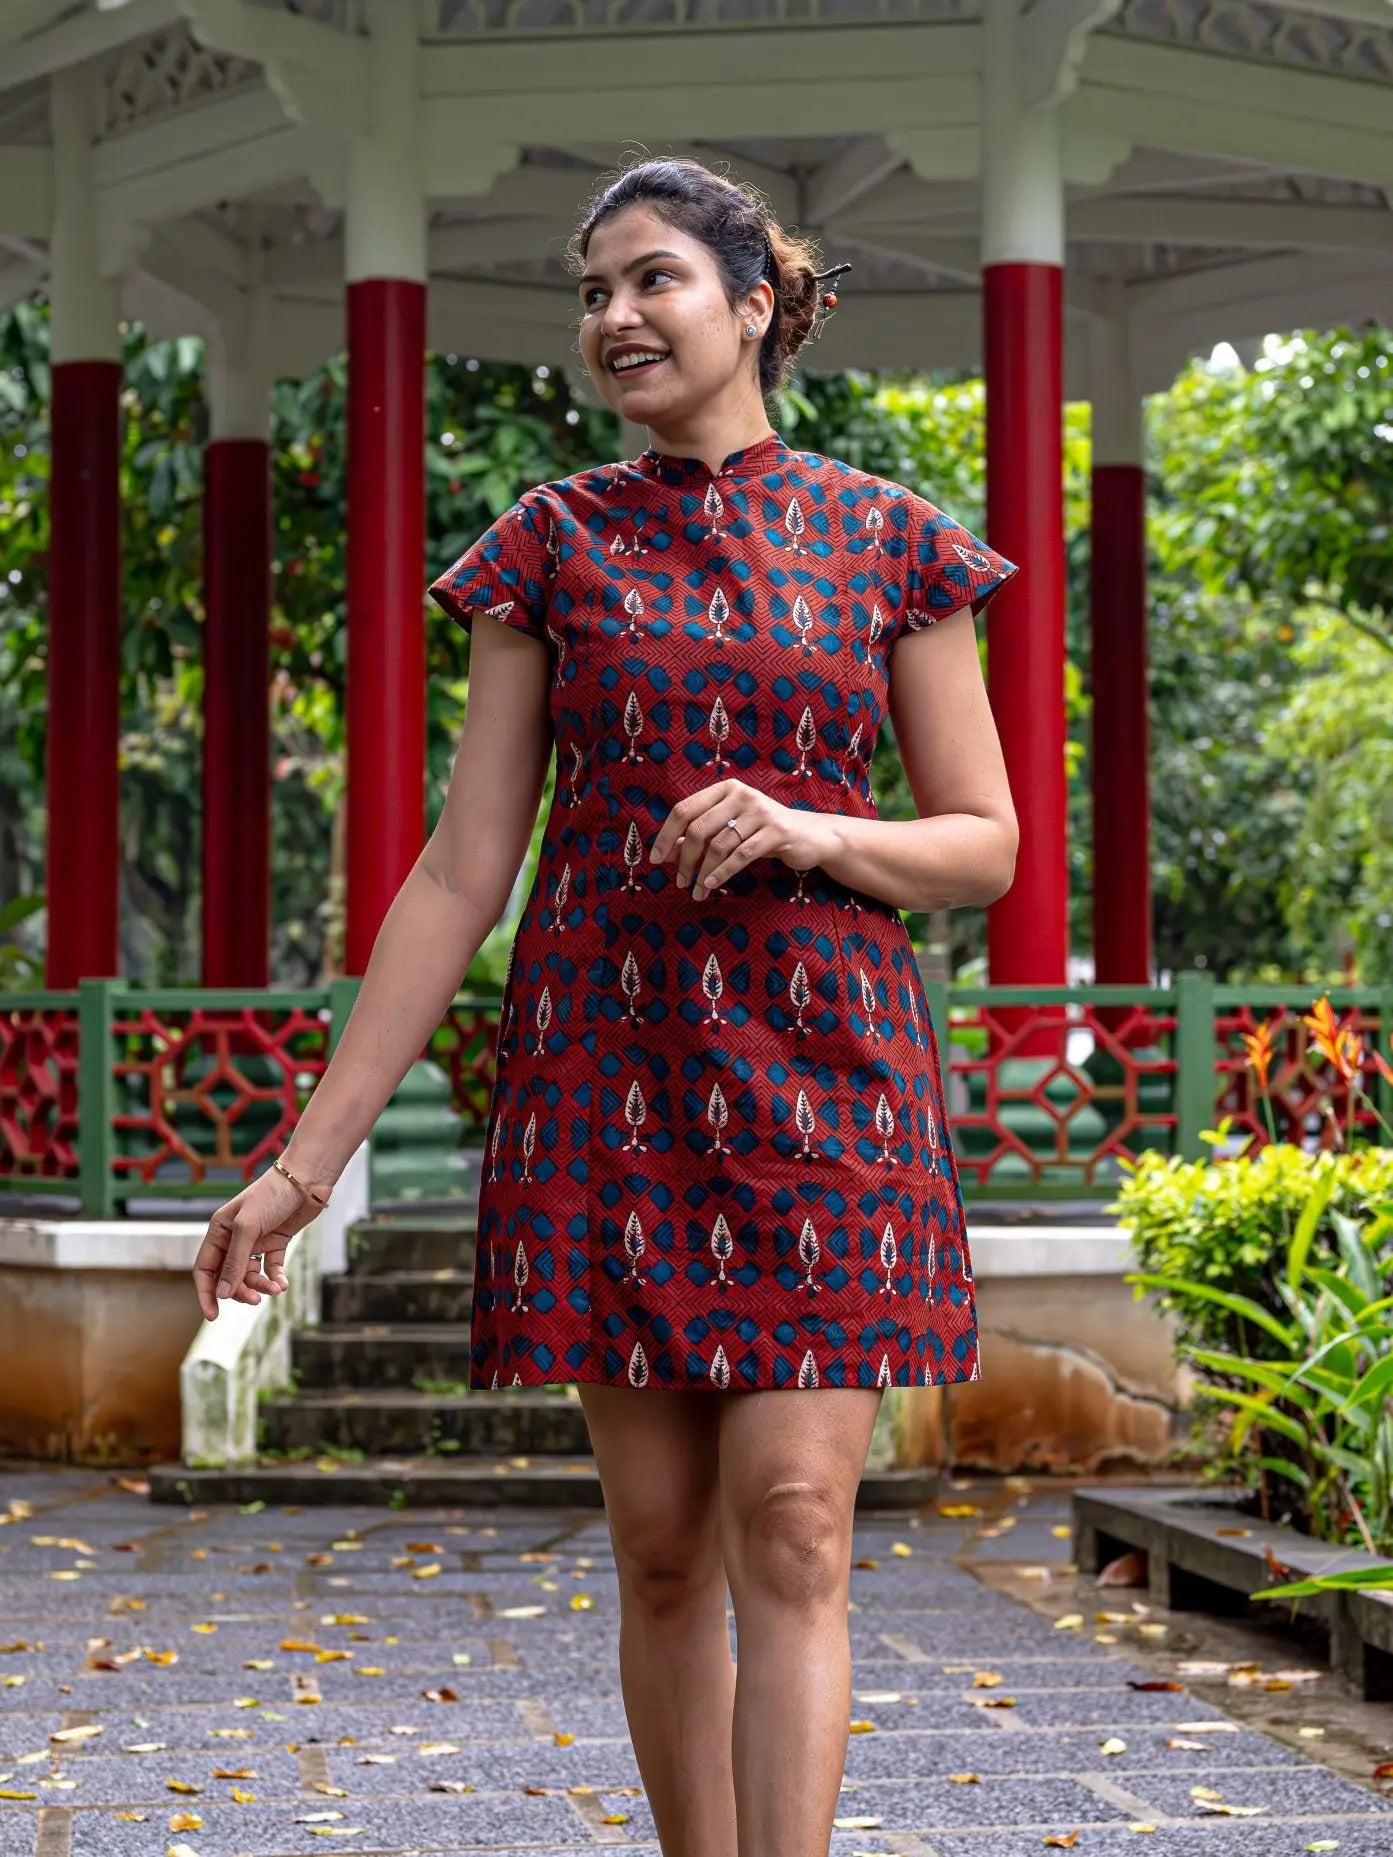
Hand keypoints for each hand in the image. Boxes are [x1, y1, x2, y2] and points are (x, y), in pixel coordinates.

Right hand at [192, 1164, 328, 1320]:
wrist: (306, 1179)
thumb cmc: (272, 1195)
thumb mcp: (247, 1228)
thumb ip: (234, 1262)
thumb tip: (222, 1294)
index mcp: (219, 1230)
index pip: (205, 1269)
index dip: (206, 1293)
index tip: (212, 1316)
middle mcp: (235, 1237)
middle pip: (229, 1276)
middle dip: (240, 1291)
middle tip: (256, 1300)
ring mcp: (256, 1241)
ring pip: (251, 1275)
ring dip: (261, 1286)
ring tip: (275, 1289)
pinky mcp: (277, 1242)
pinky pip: (271, 1268)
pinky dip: (276, 1278)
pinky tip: (283, 1284)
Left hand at [648, 778, 837, 899]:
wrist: (810, 836)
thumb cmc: (762, 833)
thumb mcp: (729, 830)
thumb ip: (700, 837)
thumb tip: (665, 854)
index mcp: (725, 789)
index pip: (684, 809)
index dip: (666, 835)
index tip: (656, 860)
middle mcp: (741, 795)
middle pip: (698, 828)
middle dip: (684, 859)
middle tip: (679, 881)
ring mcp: (760, 811)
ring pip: (719, 845)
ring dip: (703, 872)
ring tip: (696, 891)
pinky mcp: (777, 831)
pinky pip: (741, 855)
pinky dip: (723, 873)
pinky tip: (712, 885)